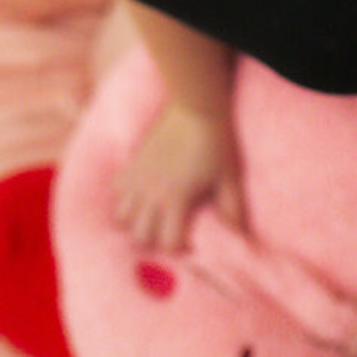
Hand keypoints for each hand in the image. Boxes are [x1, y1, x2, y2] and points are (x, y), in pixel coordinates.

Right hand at [113, 99, 245, 250]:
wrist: (195, 107)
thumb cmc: (215, 142)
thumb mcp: (228, 177)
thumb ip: (232, 207)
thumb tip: (239, 234)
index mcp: (176, 198)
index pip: (168, 243)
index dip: (179, 249)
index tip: (188, 242)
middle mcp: (151, 192)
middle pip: (139, 236)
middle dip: (153, 241)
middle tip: (167, 234)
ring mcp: (138, 177)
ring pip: (122, 216)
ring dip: (135, 222)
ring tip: (150, 218)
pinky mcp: (132, 163)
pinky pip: (116, 190)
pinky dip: (124, 197)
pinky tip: (139, 195)